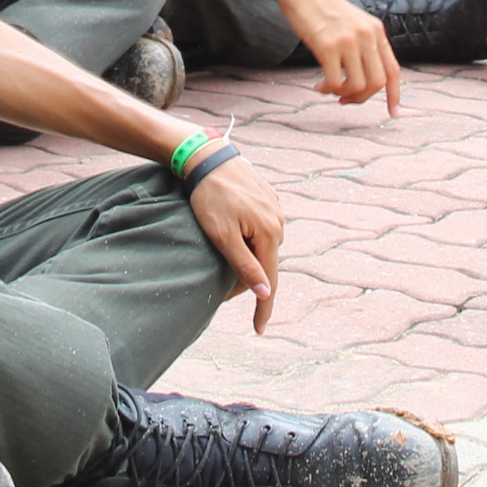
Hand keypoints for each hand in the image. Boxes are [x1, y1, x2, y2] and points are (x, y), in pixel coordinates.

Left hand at [186, 156, 283, 331]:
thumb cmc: (210, 196)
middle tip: (219, 283)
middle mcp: (278, 221)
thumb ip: (244, 265)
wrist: (208, 156)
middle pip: (265, 262)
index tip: (258, 329)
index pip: (270, 280)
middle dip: (246, 276)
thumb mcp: (222, 235)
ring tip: (222, 250)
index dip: (263, 307)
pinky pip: (261, 228)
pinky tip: (232, 231)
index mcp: (270, 233)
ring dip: (246, 254)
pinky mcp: (267, 199)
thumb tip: (266, 292)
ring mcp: (275, 208)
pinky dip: (248, 238)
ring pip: (262, 245)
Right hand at [277, 0, 402, 112]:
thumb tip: (364, 74)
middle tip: (344, 100)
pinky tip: (318, 86)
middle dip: (361, 98)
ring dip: (344, 95)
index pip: (393, 70)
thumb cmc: (321, 5)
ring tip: (329, 90)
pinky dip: (328, 90)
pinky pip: (335, 82)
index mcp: (376, 30)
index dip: (394, 94)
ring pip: (358, 86)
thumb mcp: (352, 21)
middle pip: (377, 83)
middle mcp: (367, 36)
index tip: (393, 113)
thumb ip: (363, 42)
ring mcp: (348, 41)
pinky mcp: (328, 46)